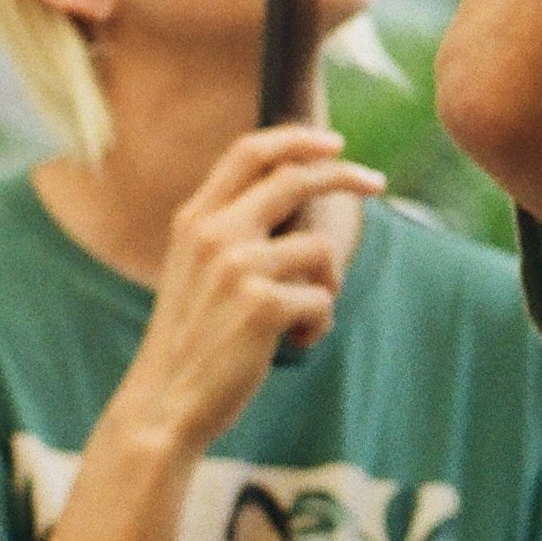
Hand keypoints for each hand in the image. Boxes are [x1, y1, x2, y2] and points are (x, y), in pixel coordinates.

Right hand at [113, 123, 384, 457]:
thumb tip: (295, 195)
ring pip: (321, 249)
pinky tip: (296, 343)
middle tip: (377, 182)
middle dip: (344, 175)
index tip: (333, 143)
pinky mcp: (263, 305)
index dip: (296, 139)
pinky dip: (319, 325)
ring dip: (328, 285)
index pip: (248, 152)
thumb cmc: (191, 339)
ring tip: (306, 319)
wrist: (164, 402)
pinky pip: (322, 300)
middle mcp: (214, 233)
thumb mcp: (195, 269)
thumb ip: (230, 230)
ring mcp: (238, 267)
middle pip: (295, 178)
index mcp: (194, 219)